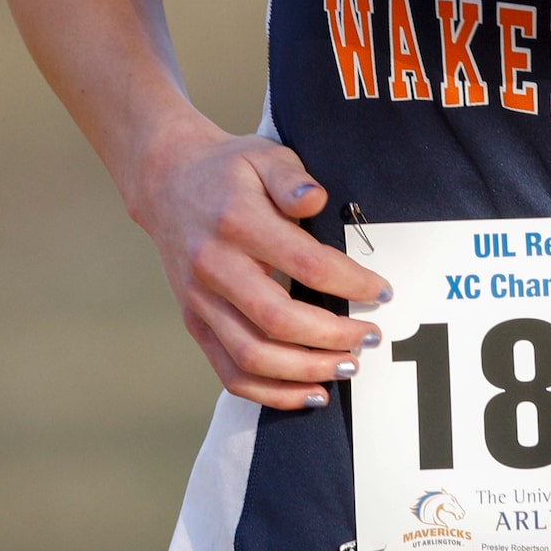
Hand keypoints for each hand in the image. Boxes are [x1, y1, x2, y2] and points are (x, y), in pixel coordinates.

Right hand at [129, 118, 391, 410]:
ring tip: (348, 366)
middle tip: (371, 338)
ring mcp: (200, 301)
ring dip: (306, 371)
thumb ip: (291, 178)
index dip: (349, 282)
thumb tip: (316, 199)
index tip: (382, 292)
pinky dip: (271, 393)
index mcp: (237, 222)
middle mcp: (213, 266)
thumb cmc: (229, 171)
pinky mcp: (194, 322)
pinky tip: (310, 393)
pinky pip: (230, 373)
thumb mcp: (264, 156)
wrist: (167, 183)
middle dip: (333, 337)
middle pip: (278, 320)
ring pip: (253, 356)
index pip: (304, 263)